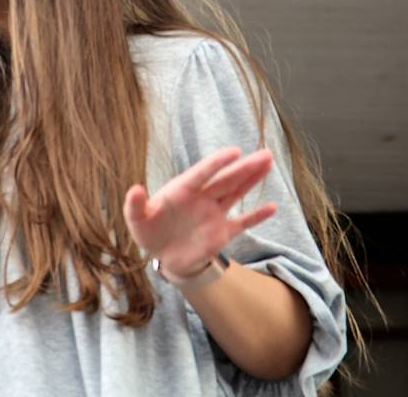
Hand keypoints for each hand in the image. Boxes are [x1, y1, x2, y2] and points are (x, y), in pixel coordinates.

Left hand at [123, 147, 276, 277]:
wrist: (163, 256)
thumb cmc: (149, 232)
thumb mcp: (136, 220)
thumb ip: (135, 205)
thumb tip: (135, 189)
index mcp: (182, 190)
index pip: (203, 173)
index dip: (218, 163)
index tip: (235, 151)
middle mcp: (201, 198)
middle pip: (226, 180)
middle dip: (245, 167)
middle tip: (266, 153)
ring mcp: (213, 214)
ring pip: (236, 193)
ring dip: (252, 180)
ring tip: (268, 163)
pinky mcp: (222, 233)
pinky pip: (242, 222)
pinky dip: (256, 216)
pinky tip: (272, 207)